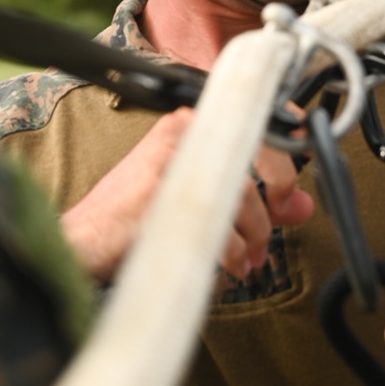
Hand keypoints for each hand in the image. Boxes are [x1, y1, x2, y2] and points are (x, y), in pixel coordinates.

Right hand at [60, 109, 313, 284]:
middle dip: (278, 192)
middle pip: (255, 152)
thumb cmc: (134, 217)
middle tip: (278, 219)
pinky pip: (217, 226)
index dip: (284, 146)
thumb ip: (252, 197)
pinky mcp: (160, 193)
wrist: (83, 241)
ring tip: (248, 258)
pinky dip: (230, 254)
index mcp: (189, 122)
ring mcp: (169, 159)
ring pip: (241, 194)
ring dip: (254, 235)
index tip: (301, 165)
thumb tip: (301, 206)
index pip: (252, 120)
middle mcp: (181, 131)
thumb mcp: (198, 195)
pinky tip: (229, 266)